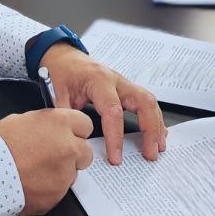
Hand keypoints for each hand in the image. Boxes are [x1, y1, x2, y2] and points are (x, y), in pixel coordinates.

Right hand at [0, 108, 94, 215]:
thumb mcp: (21, 120)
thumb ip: (45, 123)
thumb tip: (51, 127)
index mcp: (60, 123)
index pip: (85, 124)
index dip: (76, 131)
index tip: (69, 135)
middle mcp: (69, 147)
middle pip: (85, 151)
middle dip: (74, 154)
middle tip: (54, 156)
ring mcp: (65, 173)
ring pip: (73, 173)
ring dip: (61, 172)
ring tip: (37, 170)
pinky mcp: (58, 194)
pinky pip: (60, 190)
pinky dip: (49, 188)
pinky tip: (32, 183)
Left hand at [40, 44, 166, 166]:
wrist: (64, 57)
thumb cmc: (62, 71)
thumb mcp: (56, 92)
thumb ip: (66, 116)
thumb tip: (74, 140)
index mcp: (98, 80)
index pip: (113, 111)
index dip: (116, 137)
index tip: (116, 157)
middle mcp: (115, 80)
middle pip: (143, 102)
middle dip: (150, 129)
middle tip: (150, 153)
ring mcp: (123, 83)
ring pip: (148, 101)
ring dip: (156, 125)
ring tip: (158, 147)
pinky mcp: (125, 89)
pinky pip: (145, 102)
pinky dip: (154, 118)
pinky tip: (157, 133)